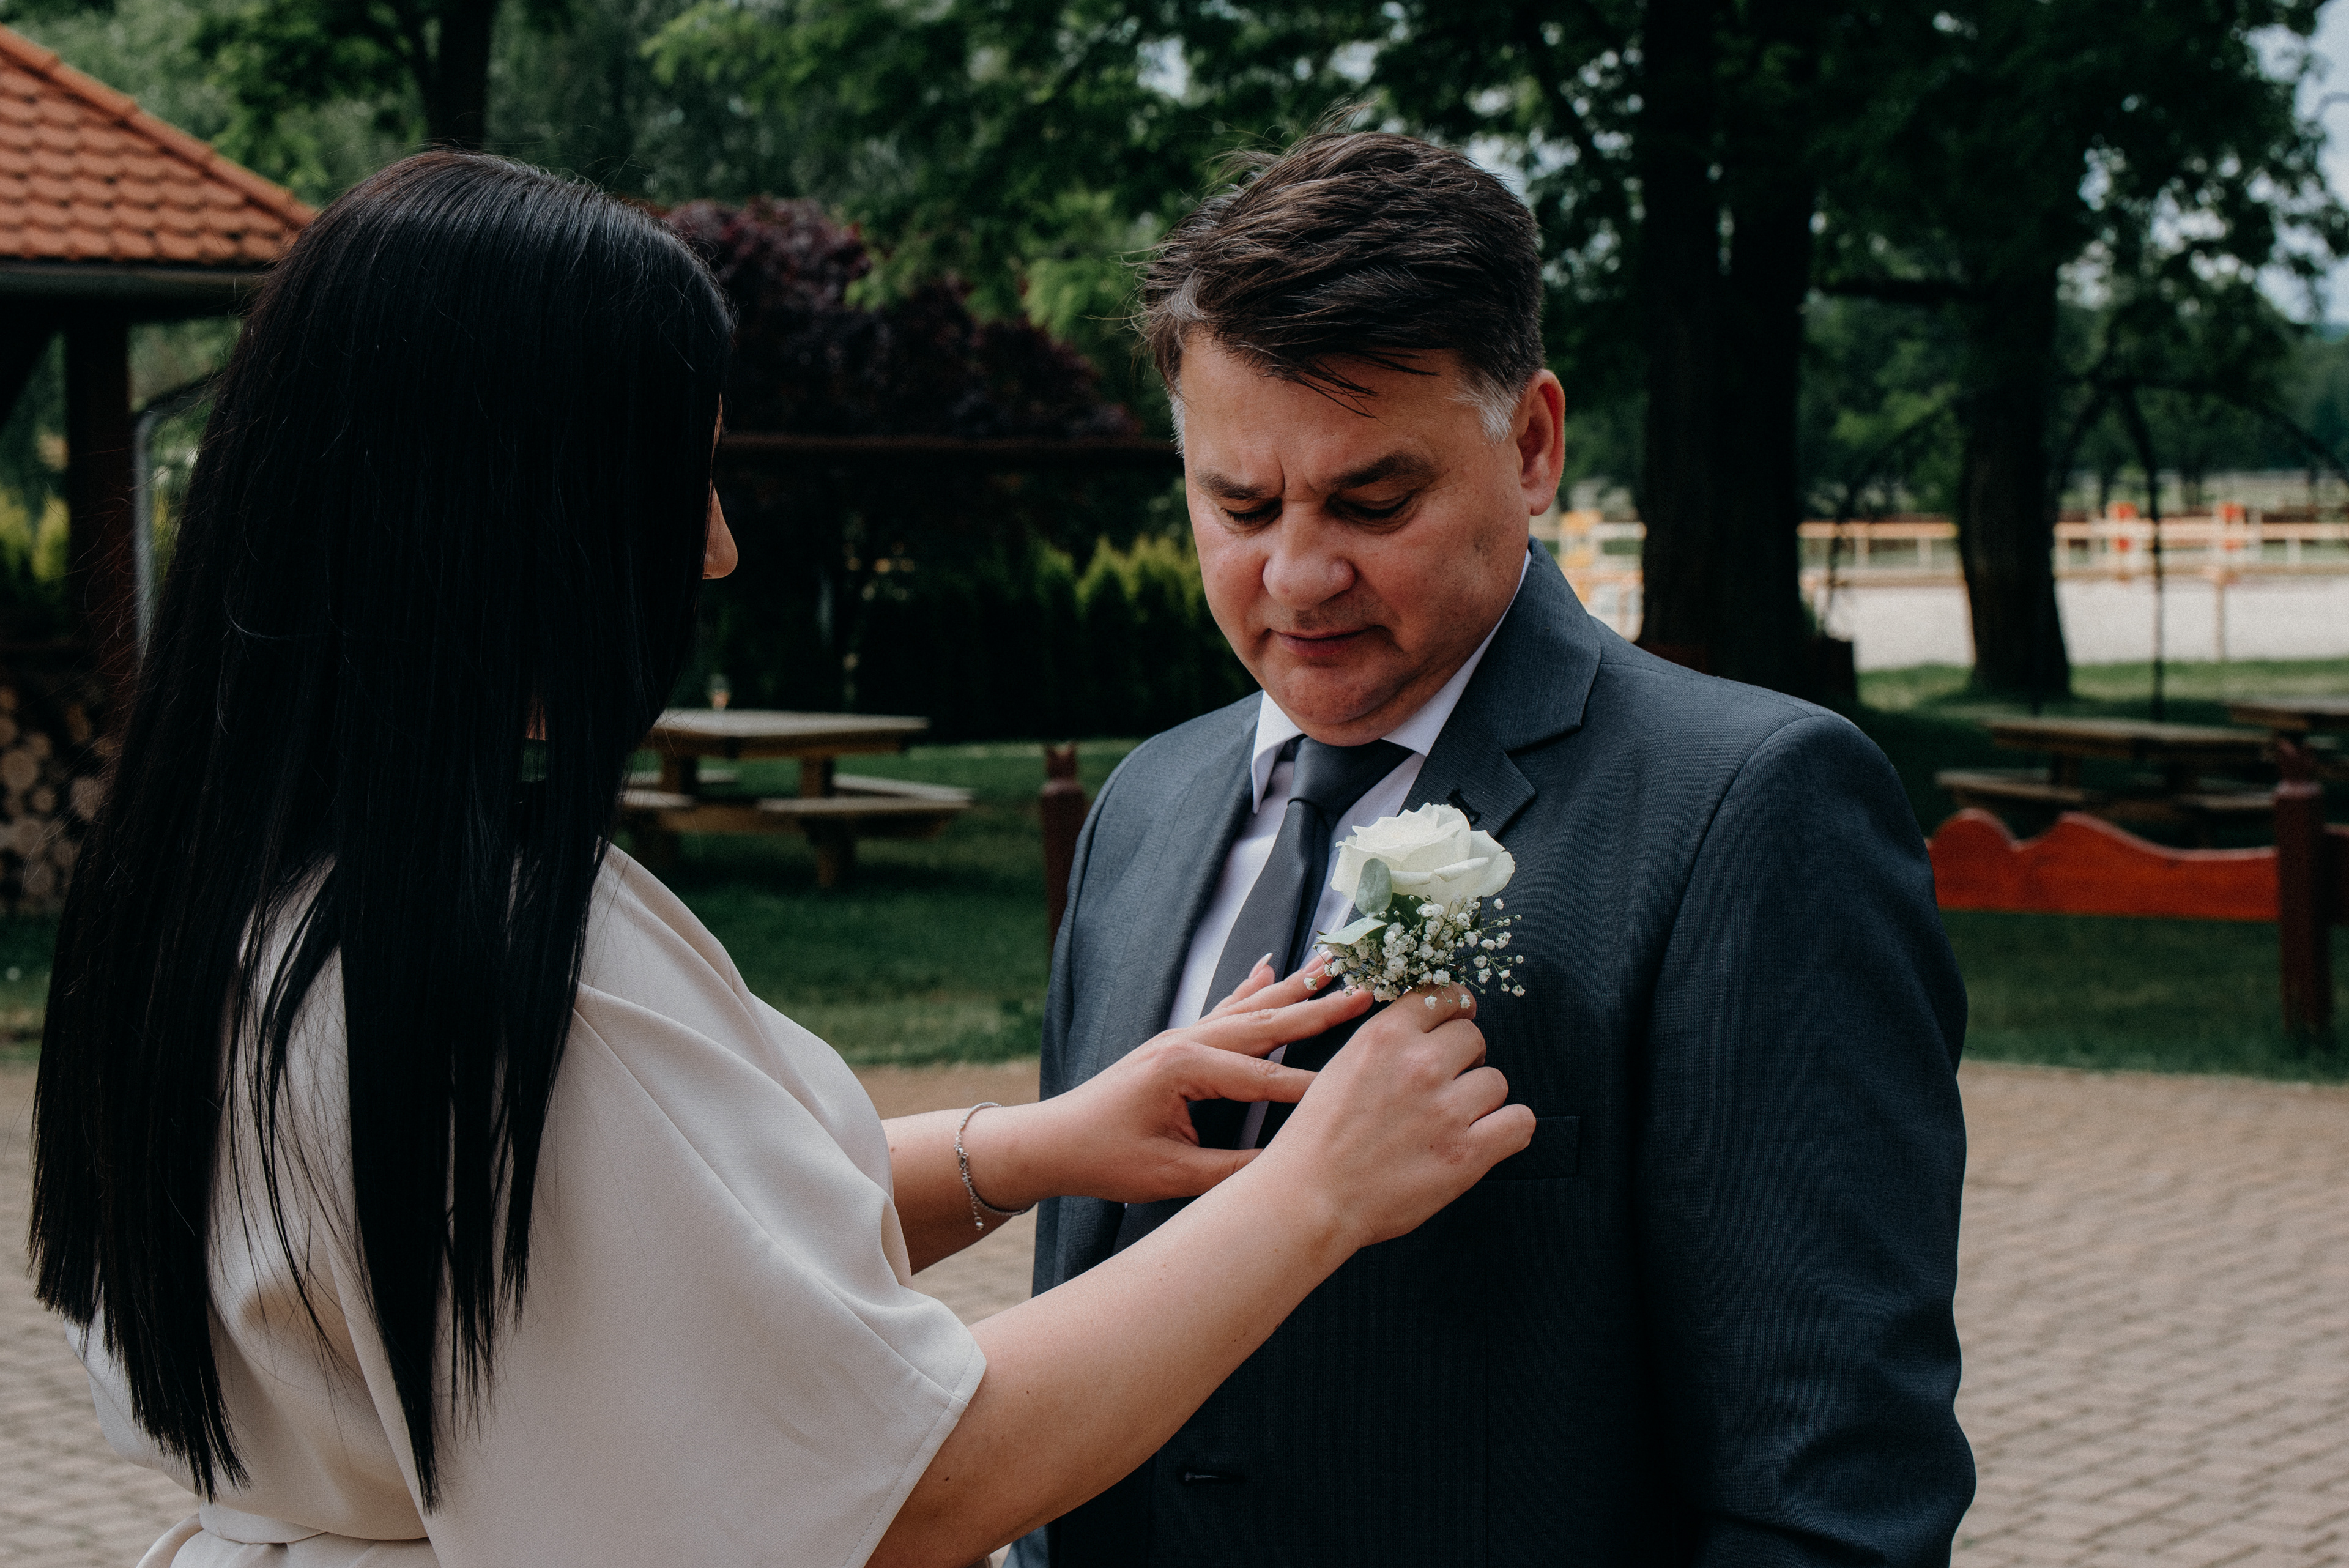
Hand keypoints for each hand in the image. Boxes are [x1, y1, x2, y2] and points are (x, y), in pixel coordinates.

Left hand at [961, 959, 1373, 1209]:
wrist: (1050, 1141)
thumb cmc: (1104, 1160)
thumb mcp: (1171, 1175)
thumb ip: (1232, 1170)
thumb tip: (1287, 1168)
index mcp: (1185, 1068)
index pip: (1265, 1079)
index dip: (1315, 1087)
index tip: (1363, 1084)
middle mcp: (1186, 1041)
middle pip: (1266, 1024)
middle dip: (1320, 1010)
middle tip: (1369, 990)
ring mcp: (1180, 1036)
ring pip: (1250, 1009)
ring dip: (1295, 990)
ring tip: (1334, 965)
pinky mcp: (1174, 1042)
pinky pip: (1224, 1009)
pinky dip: (1252, 989)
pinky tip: (1271, 969)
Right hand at [1251, 984, 1532, 1251]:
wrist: (1309, 1198)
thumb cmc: (1318, 1140)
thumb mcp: (1341, 1067)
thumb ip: (1385, 1045)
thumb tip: (1425, 1031)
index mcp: (1384, 1037)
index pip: (1443, 997)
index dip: (1453, 1011)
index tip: (1456, 1023)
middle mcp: (1420, 1064)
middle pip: (1473, 1037)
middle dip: (1465, 1058)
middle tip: (1448, 1083)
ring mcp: (1447, 1109)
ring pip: (1496, 1080)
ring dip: (1481, 1099)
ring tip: (1455, 1120)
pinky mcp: (1467, 1154)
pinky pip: (1519, 1123)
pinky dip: (1508, 1130)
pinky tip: (1488, 1138)